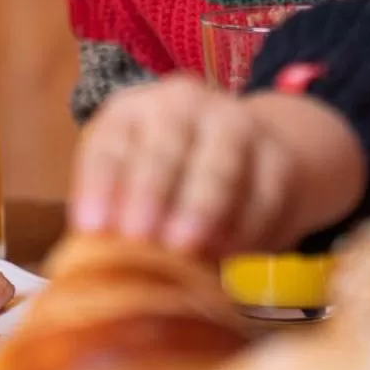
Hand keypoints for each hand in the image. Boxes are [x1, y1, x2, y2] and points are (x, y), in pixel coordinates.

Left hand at [70, 74, 364, 256]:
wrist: (249, 154)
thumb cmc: (169, 180)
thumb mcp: (132, 184)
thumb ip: (117, 215)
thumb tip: (94, 263)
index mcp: (132, 111)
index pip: (109, 143)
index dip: (99, 185)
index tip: (92, 228)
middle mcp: (182, 105)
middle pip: (165, 144)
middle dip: (151, 190)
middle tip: (140, 237)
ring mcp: (235, 124)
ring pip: (220, 162)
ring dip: (202, 206)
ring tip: (187, 248)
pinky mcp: (277, 154)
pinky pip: (264, 190)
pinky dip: (245, 224)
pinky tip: (228, 253)